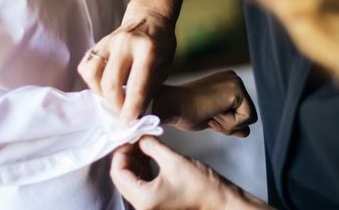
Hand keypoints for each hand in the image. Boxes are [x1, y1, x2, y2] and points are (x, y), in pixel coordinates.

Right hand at [78, 9, 175, 122]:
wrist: (149, 17)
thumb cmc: (161, 45)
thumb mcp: (164, 67)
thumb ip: (149, 89)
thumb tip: (134, 114)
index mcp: (148, 50)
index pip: (137, 87)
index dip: (131, 110)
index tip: (129, 124)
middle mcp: (125, 44)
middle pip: (111, 84)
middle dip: (116, 106)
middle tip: (123, 113)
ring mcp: (109, 41)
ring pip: (93, 75)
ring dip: (101, 94)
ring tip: (114, 97)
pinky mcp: (98, 43)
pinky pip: (87, 66)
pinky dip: (92, 81)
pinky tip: (105, 84)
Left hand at [111, 136, 271, 209]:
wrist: (220, 201)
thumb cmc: (202, 186)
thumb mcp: (173, 160)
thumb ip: (151, 146)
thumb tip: (139, 135)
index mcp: (143, 198)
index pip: (118, 173)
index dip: (121, 151)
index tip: (130, 136)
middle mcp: (142, 206)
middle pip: (122, 177)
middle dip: (126, 155)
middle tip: (135, 138)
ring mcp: (149, 206)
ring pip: (130, 180)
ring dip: (134, 161)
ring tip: (143, 143)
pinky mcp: (156, 203)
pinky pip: (141, 185)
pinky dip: (142, 169)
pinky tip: (149, 155)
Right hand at [153, 70, 256, 136]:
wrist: (170, 106)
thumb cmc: (184, 113)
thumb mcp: (212, 119)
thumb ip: (229, 123)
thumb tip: (246, 132)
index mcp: (227, 82)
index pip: (242, 114)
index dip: (225, 123)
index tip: (206, 114)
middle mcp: (234, 78)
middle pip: (249, 116)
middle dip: (228, 124)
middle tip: (207, 114)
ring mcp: (236, 81)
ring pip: (250, 118)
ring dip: (228, 125)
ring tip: (210, 113)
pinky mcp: (237, 90)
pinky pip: (247, 119)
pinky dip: (230, 124)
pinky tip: (213, 113)